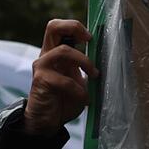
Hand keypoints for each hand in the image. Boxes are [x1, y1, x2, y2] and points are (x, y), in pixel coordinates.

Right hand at [24, 19, 95, 133]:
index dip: (75, 26)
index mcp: (56, 53)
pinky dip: (78, 89)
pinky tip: (85, 98)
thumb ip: (86, 69)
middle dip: (74, 28)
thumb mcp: (80, 81)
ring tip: (94, 76)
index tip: (91, 37)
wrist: (47, 121)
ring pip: (63, 51)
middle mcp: (47, 56)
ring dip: (84, 62)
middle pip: (53, 26)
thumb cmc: (64, 100)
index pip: (59, 28)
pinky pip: (64, 80)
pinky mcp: (41, 81)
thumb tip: (107, 60)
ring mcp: (42, 67)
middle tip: (89, 40)